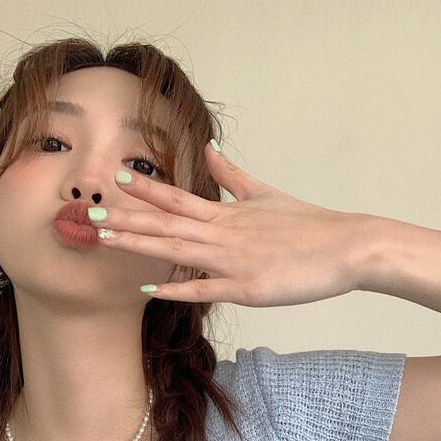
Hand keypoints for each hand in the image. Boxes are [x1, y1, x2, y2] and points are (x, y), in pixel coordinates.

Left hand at [92, 141, 372, 306]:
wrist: (347, 247)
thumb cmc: (309, 225)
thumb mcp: (267, 194)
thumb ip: (232, 177)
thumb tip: (208, 150)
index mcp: (229, 213)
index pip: (178, 199)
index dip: (145, 191)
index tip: (115, 181)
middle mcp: (225, 233)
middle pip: (166, 225)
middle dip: (128, 220)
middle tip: (93, 214)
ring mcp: (234, 261)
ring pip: (178, 252)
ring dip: (140, 246)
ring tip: (108, 241)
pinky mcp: (248, 289)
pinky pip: (206, 289)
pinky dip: (178, 288)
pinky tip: (151, 289)